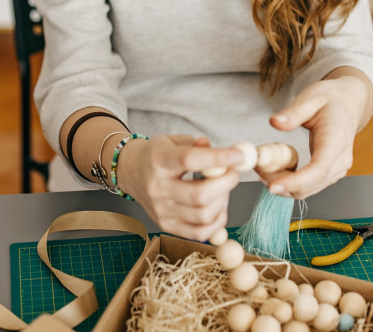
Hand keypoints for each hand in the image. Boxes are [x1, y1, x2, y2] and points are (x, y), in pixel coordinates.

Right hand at [115, 135, 243, 240]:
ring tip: (222, 189)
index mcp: (159, 160)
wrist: (132, 172)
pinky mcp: (166, 225)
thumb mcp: (173, 140)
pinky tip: (218, 207)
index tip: (240, 155)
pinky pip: (199, 233)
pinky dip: (216, 222)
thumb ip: (197, 145)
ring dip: (222, 201)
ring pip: (203, 215)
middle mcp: (158, 187)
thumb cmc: (157, 155)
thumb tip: (224, 153)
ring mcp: (161, 210)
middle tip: (232, 173)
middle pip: (200, 194)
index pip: (191, 160)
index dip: (219, 158)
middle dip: (226, 183)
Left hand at [260, 72, 372, 199]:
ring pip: (308, 190)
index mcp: (336, 140)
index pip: (318, 170)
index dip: (295, 181)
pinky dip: (290, 183)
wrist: (349, 103)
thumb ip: (293, 112)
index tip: (273, 186)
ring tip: (263, 168)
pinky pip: (309, 186)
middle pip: (310, 184)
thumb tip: (275, 122)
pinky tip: (276, 170)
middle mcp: (340, 160)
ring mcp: (337, 169)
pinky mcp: (330, 172)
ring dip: (284, 185)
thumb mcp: (311, 98)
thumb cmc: (331, 99)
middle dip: (281, 183)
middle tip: (257, 168)